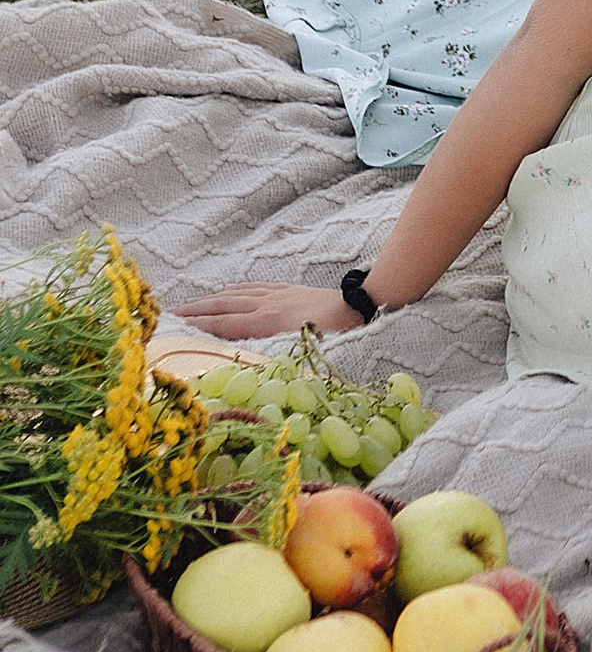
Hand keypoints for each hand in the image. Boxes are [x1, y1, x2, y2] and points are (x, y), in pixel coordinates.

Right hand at [177, 286, 364, 341]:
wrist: (358, 307)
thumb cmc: (335, 335)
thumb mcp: (303, 351)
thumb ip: (275, 356)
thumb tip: (250, 365)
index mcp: (269, 322)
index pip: (226, 323)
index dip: (200, 325)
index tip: (177, 326)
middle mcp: (268, 305)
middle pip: (225, 306)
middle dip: (197, 310)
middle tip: (172, 314)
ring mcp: (277, 294)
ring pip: (236, 294)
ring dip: (211, 299)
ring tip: (190, 304)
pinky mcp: (287, 289)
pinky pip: (255, 286)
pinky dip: (236, 288)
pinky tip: (227, 290)